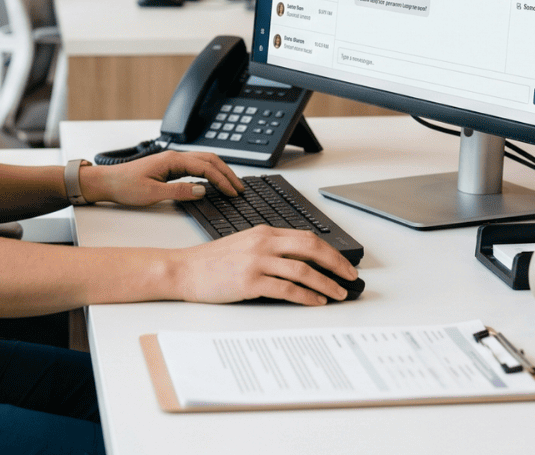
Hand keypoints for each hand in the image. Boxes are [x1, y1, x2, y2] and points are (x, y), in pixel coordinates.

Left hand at [84, 150, 242, 207]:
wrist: (107, 182)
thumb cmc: (125, 186)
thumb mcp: (153, 194)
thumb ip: (179, 192)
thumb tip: (202, 190)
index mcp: (172, 160)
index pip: (205, 167)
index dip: (222, 179)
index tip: (233, 191)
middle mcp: (174, 157)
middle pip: (208, 159)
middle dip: (226, 173)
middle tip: (239, 187)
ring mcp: (172, 161)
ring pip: (203, 161)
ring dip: (219, 171)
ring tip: (231, 184)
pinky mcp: (169, 167)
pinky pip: (195, 166)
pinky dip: (209, 172)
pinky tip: (213, 181)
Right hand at [172, 227, 357, 305]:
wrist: (184, 270)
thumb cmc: (212, 262)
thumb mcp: (244, 245)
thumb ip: (270, 249)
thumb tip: (301, 263)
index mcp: (264, 232)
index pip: (307, 238)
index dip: (331, 252)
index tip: (344, 264)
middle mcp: (263, 243)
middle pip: (311, 249)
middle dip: (336, 264)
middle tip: (350, 278)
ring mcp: (257, 261)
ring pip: (303, 270)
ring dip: (326, 284)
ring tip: (338, 294)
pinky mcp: (250, 282)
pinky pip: (287, 289)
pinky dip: (306, 296)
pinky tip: (316, 301)